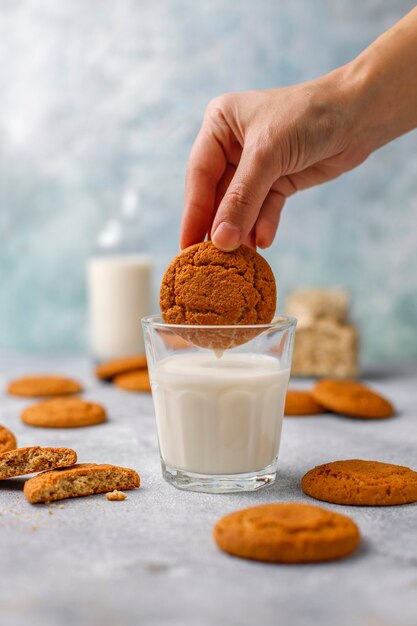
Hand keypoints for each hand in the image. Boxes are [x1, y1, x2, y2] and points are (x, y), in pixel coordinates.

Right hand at [180, 66, 371, 250]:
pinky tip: (263, 242)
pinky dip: (264, 225)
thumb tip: (220, 240)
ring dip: (242, 231)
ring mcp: (255, 165)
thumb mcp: (268, 155)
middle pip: (217, 194)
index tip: (187, 247)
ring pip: (241, 206)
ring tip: (239, 258)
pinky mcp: (278, 180)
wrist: (360, 115)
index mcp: (219, 125)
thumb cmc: (309, 117)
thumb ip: (242, 199)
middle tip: (210, 261)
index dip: (193, 213)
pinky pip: (264, 209)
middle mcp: (232, 144)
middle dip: (220, 226)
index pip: (199, 175)